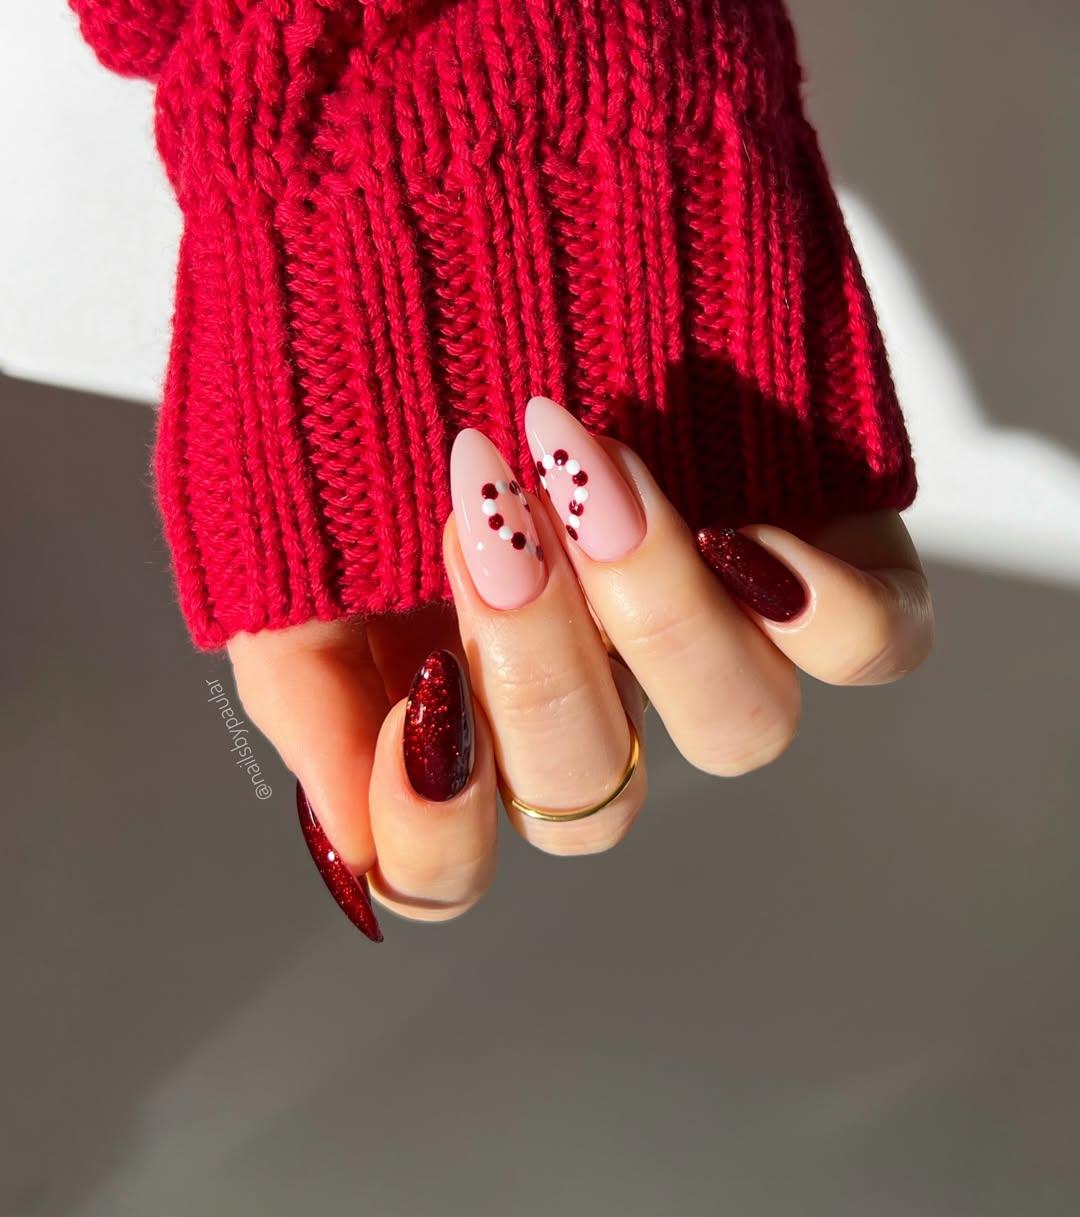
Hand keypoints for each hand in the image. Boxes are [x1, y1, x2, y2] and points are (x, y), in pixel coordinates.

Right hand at [228, 398, 932, 938]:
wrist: (443, 182)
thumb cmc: (346, 361)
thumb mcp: (272, 532)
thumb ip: (302, 695)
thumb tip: (364, 839)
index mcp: (451, 695)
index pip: (455, 867)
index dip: (438, 830)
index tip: (416, 693)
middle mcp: (585, 685)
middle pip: (596, 800)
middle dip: (540, 669)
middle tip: (488, 512)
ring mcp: (704, 626)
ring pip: (740, 731)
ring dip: (663, 620)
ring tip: (595, 472)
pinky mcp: (811, 546)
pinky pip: (872, 641)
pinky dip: (829, 603)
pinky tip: (747, 513)